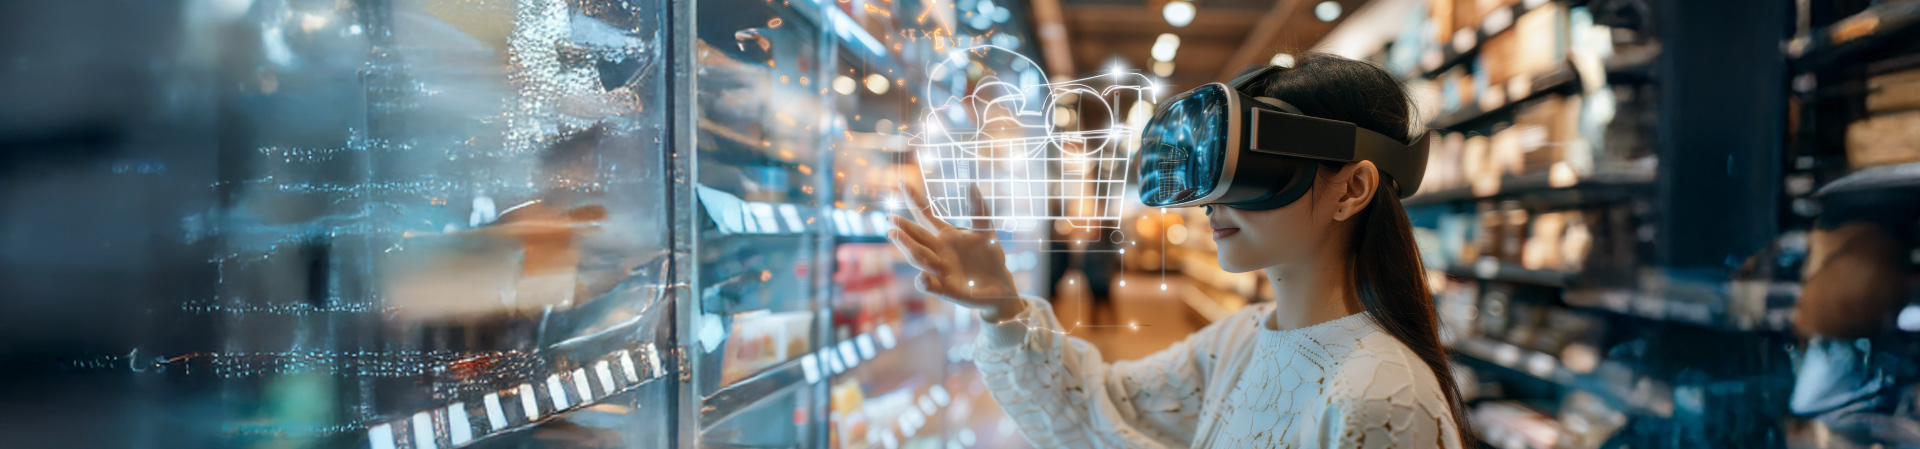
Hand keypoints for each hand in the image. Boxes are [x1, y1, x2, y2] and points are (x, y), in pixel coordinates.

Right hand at [887, 182, 1024, 321]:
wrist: (1001, 286)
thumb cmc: (990, 258)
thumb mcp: (986, 231)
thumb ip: (978, 210)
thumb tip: (971, 184)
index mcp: (946, 235)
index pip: (925, 216)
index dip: (915, 200)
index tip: (903, 184)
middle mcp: (939, 251)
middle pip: (918, 237)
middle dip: (904, 228)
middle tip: (890, 218)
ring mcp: (940, 270)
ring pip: (919, 257)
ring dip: (907, 247)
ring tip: (895, 235)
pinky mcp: (946, 289)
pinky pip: (931, 286)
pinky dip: (925, 282)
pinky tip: (922, 277)